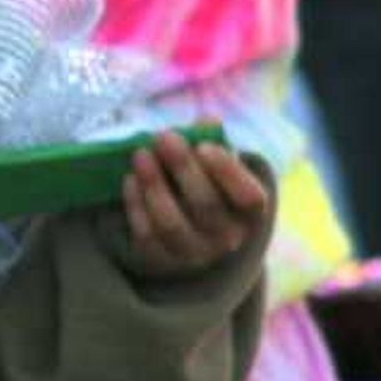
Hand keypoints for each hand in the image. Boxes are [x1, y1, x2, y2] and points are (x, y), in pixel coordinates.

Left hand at [118, 131, 268, 278]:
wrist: (187, 235)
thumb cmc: (206, 188)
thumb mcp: (216, 167)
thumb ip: (213, 142)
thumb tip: (208, 120)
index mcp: (248, 215)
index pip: (250, 199)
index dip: (229, 173)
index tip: (204, 146)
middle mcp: (226, 239)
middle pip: (206, 206)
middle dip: (182, 168)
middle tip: (163, 137)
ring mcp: (194, 254)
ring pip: (171, 224)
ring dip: (154, 185)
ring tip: (140, 154)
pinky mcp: (161, 260)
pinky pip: (146, 234)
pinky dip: (136, 205)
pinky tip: (130, 179)